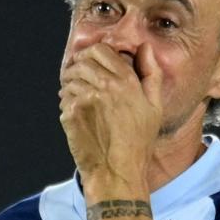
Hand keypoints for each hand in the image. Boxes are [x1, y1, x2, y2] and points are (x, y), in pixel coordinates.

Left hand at [59, 42, 163, 193]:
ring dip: (72, 83)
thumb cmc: (138, 142)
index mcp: (127, 81)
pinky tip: (78, 113)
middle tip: (81, 75)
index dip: (94, 53)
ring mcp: (86, 99)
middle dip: (80, 65)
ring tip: (79, 96)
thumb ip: (151, 73)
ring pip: (70, 77)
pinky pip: (64, 97)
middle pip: (82, 60)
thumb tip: (145, 48)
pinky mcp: (71, 113)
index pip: (101, 49)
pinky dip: (67, 102)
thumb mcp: (155, 107)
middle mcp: (105, 86)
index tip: (92, 61)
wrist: (117, 171)